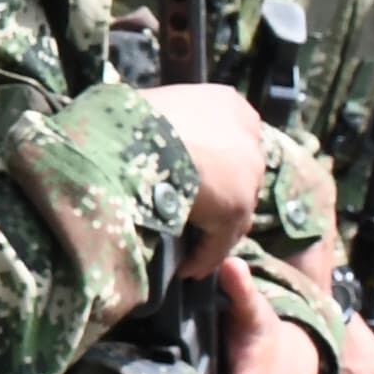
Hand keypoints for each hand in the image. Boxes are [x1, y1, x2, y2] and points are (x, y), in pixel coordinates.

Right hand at [139, 82, 266, 276]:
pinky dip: (203, 257)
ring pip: (232, 212)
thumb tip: (154, 142)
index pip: (230, 142)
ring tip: (183, 250)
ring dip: (210, 232)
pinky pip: (218, 243)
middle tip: (189, 216)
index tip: (193, 181)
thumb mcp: (155, 109)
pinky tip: (184, 268)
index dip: (212, 164)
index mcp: (229, 104)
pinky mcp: (236, 208)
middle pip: (237, 177)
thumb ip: (172, 126)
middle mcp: (248, 135)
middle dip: (217, 198)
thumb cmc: (129, 119)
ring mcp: (247, 173)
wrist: (126, 139)